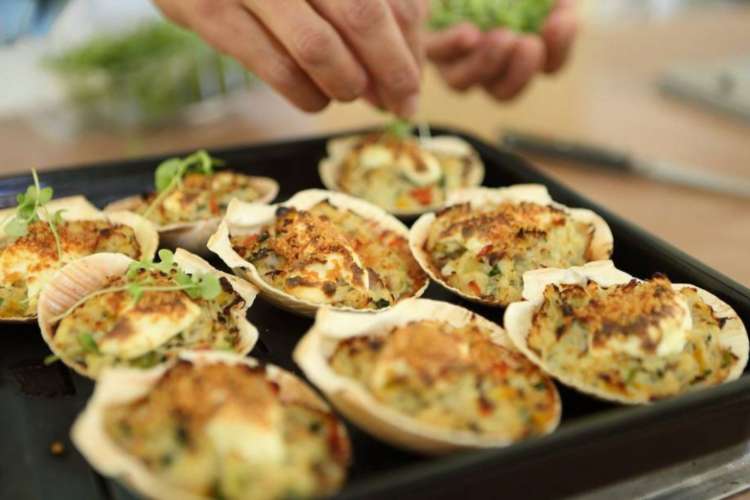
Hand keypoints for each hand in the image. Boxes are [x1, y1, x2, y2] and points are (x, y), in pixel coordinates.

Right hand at [153, 0, 426, 115]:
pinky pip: (276, 68)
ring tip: (351, 92)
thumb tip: (408, 61)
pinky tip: (317, 98)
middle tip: (402, 104)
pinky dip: (308, 95)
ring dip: (347, 85)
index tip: (414, 83)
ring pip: (319, 49)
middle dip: (393, 71)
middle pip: (363, 16)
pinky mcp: (208, 11)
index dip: (411, 45)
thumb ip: (369, 2)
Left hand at [424, 0, 576, 100]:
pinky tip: (469, 34)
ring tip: (503, 37)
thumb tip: (566, 10)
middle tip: (529, 45)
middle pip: (503, 91)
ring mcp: (451, 56)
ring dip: (487, 64)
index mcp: (519, 49)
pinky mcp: (425, 40)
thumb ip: (554, 1)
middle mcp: (484, 61)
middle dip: (521, 72)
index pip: (547, 66)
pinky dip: (454, 46)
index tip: (561, 21)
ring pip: (463, 83)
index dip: (559, 50)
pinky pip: (437, 55)